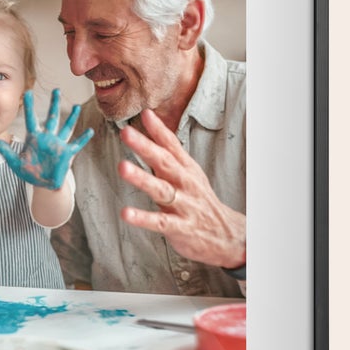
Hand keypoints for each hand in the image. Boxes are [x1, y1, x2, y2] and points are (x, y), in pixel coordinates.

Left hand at [0, 89, 92, 190]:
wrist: (44, 183)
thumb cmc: (31, 172)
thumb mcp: (16, 163)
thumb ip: (7, 153)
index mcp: (34, 138)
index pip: (31, 118)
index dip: (29, 106)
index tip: (28, 92)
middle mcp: (48, 137)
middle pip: (52, 118)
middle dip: (54, 104)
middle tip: (56, 90)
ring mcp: (58, 144)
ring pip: (66, 127)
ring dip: (72, 117)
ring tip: (76, 106)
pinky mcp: (67, 153)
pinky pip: (77, 144)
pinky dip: (83, 139)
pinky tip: (90, 131)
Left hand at [118, 108, 245, 269]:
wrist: (227, 234)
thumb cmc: (200, 199)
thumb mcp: (189, 171)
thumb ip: (169, 148)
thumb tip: (149, 119)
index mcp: (186, 169)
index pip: (172, 145)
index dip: (159, 129)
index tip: (145, 114)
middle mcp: (185, 183)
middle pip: (164, 162)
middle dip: (145, 147)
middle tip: (126, 133)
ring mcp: (183, 205)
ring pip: (161, 189)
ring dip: (142, 178)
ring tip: (122, 167)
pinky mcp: (179, 227)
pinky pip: (159, 222)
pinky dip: (143, 218)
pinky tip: (126, 213)